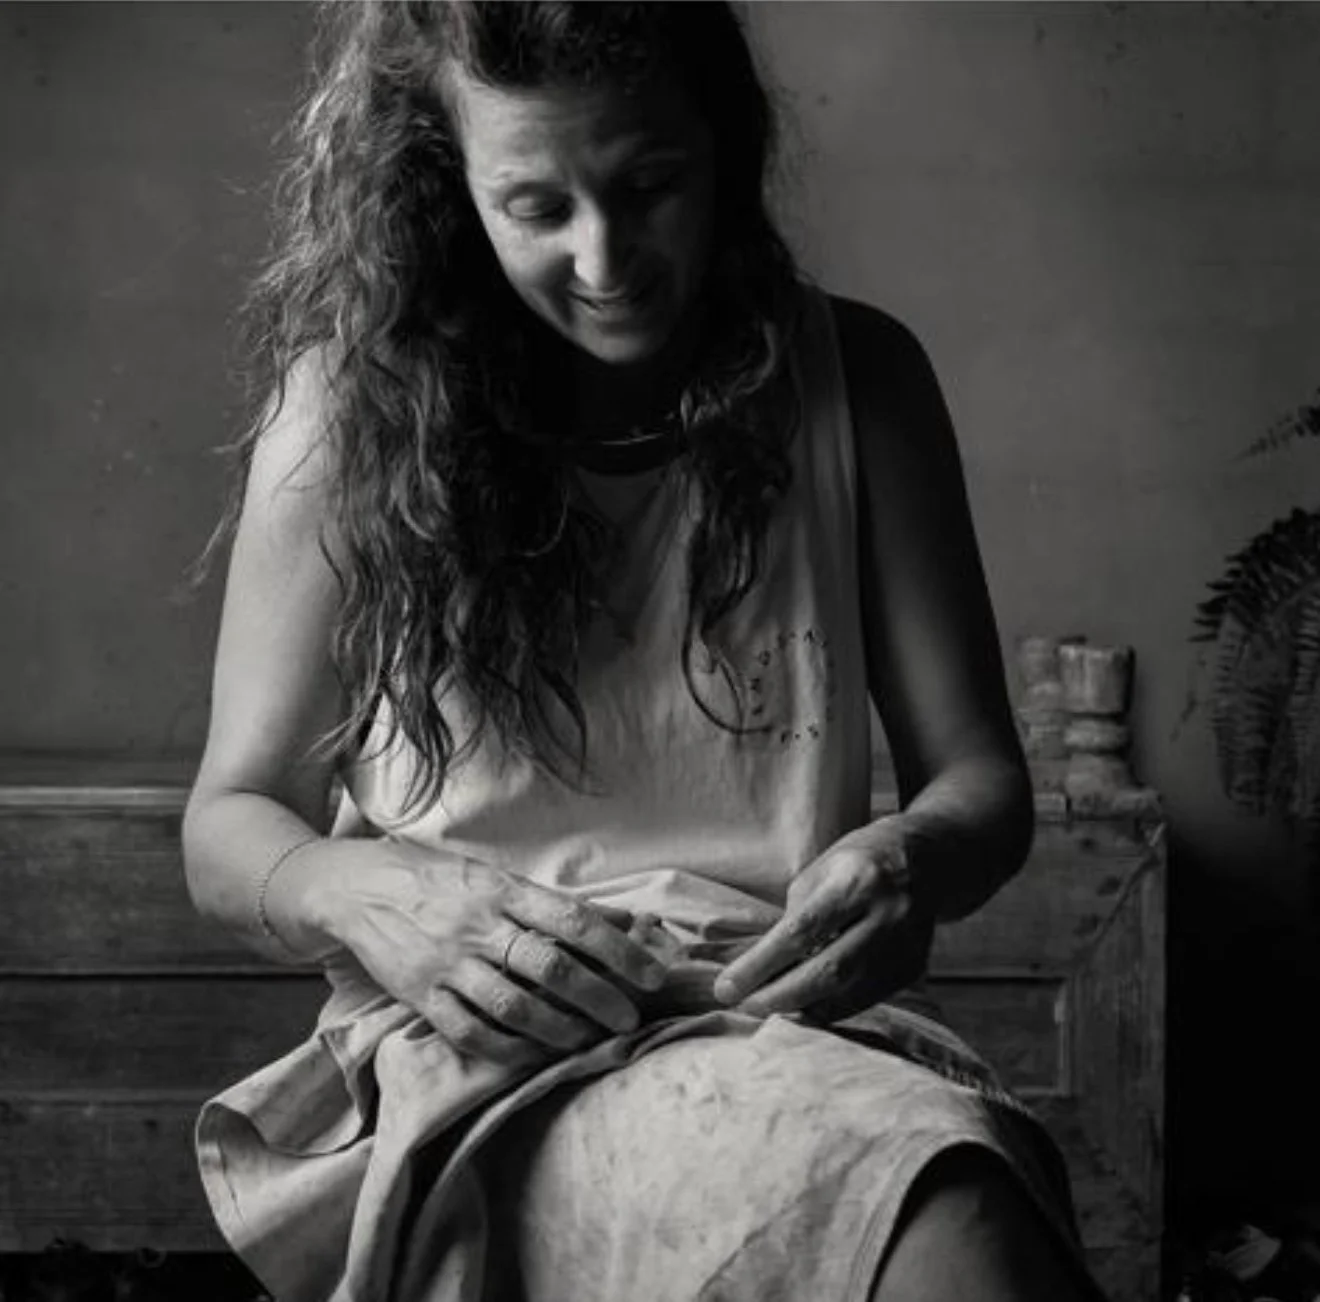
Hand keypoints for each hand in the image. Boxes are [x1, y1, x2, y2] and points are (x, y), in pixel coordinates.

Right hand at [321, 840, 669, 1065]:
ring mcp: (449, 963)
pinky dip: (506, 1047)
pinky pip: (469, 1030)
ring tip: (587, 1041)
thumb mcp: (496, 876)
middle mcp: (480, 926)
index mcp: (505, 890)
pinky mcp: (420, 994)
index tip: (652, 973)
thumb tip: (623, 919)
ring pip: (513, 1005)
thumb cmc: (438, 879)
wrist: (357, 887)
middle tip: (630, 1019)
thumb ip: (554, 903)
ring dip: (558, 1029)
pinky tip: (533, 1054)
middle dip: (599, 997)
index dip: (619, 949)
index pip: (574, 920)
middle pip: (551, 967)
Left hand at [712, 816, 932, 1019]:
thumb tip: (763, 966)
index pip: (800, 932)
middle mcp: (887, 914)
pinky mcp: (913, 968)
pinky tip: (805, 1004)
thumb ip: (797, 916)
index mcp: (856, 879)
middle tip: (745, 1005)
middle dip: (779, 996)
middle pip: (828, 971)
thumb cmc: (861, 860)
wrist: (930, 860)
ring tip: (769, 1005)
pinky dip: (830, 1007)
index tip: (727, 987)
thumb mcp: (822, 869)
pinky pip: (864, 999)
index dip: (760, 964)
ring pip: (848, 993)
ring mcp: (905, 945)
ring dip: (802, 1007)